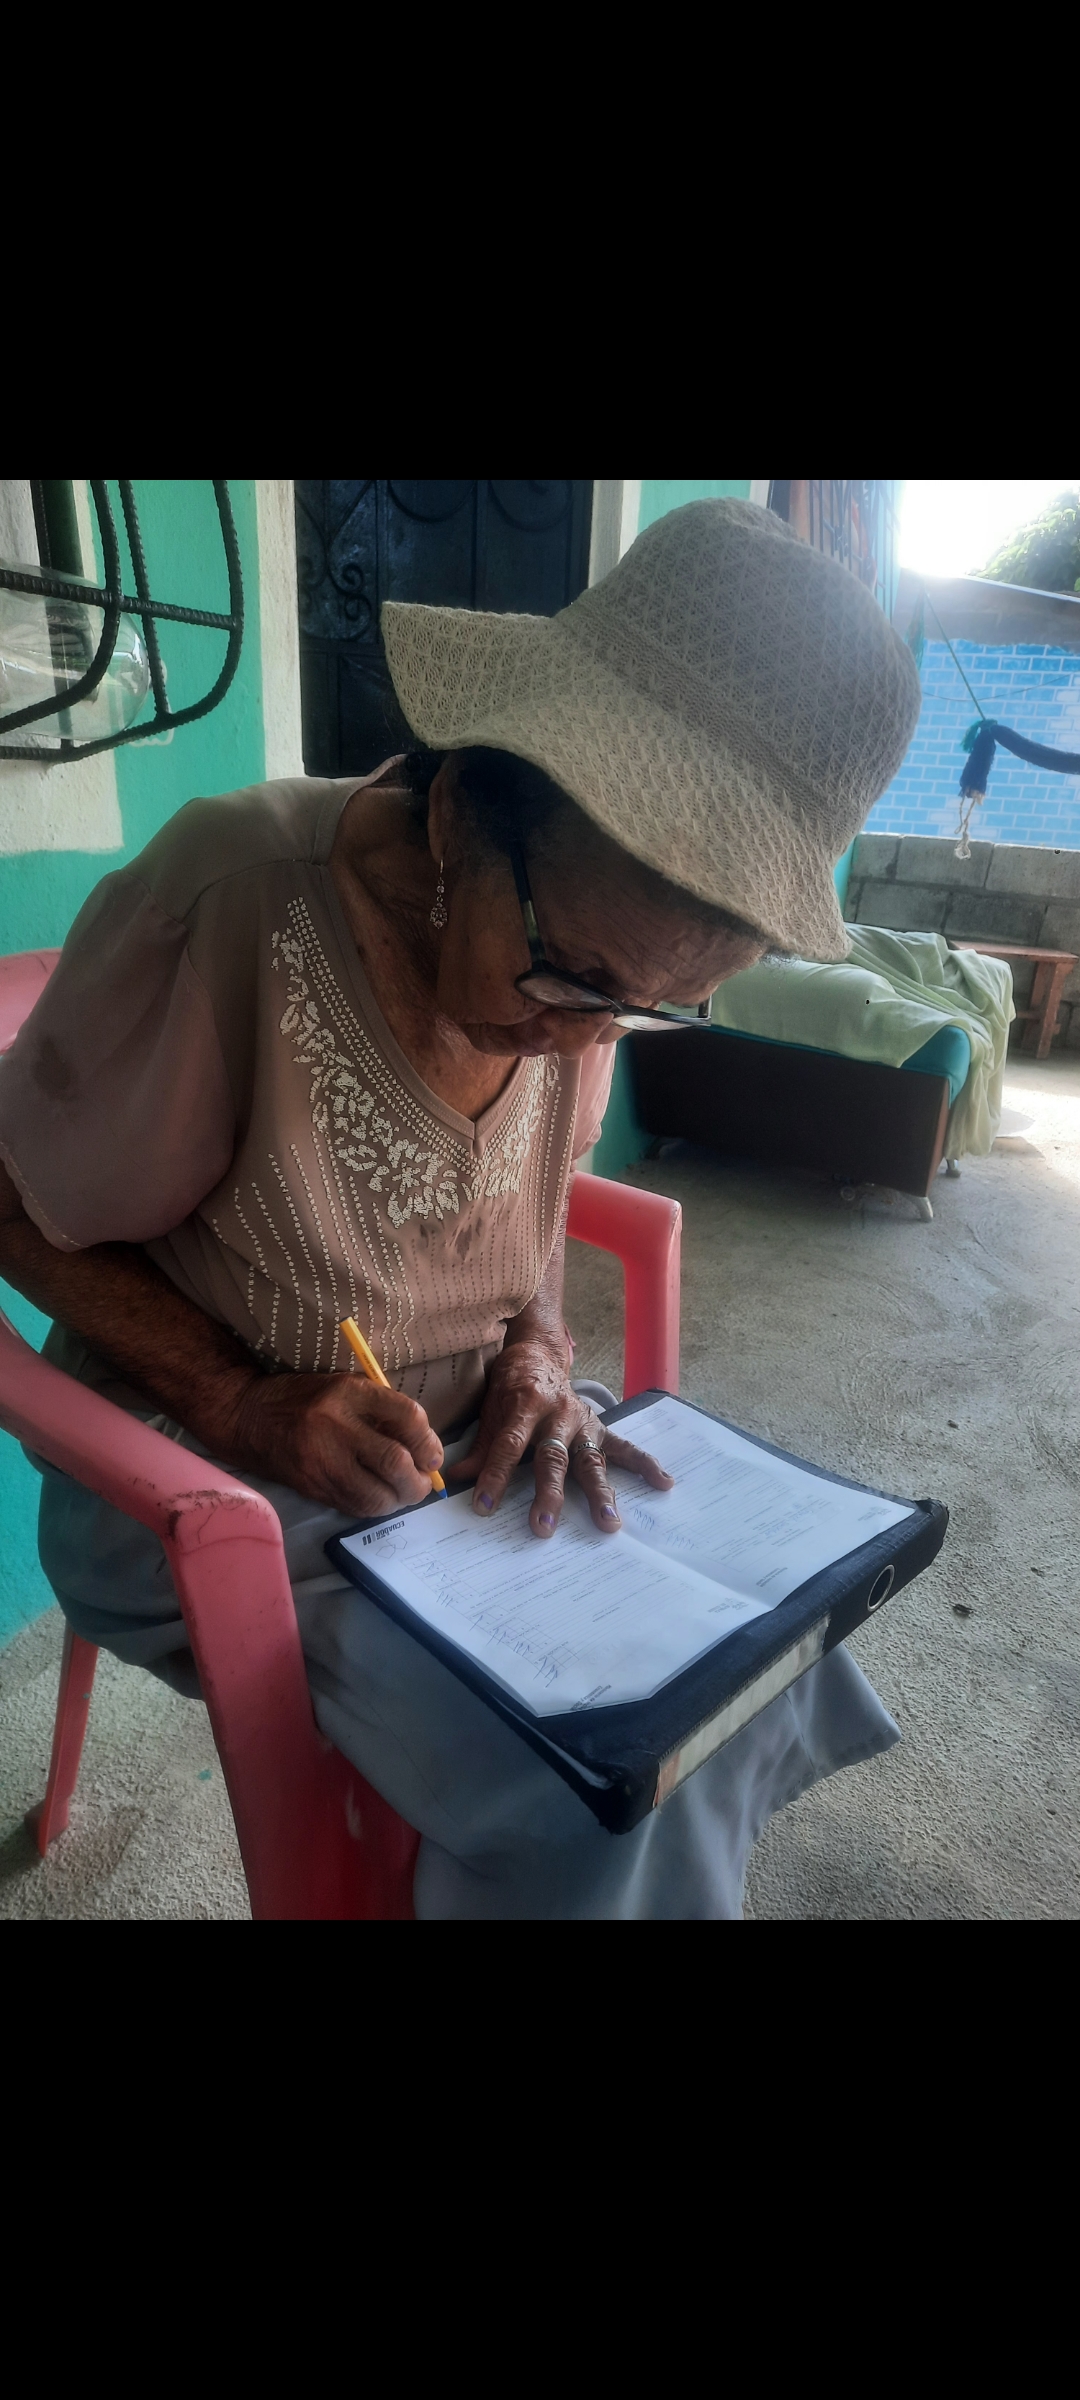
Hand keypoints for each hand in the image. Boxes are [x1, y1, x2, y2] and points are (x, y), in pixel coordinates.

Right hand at [225, 1369, 443, 1516]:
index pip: (407, 1416)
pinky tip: (378, 1497)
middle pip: (394, 1462)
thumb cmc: (305, 1398)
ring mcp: (321, 1460)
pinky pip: (355, 1507)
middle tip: (423, 1480)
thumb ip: (384, 1411)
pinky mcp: (311, 1487)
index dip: (429, 1441)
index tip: (433, 1454)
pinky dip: (375, 1507)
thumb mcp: (347, 1388)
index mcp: (350, 1392)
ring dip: (399, 1500)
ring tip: (403, 1493)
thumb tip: (426, 1449)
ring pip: (376, 1495)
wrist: (248, 1417)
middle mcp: (336, 1425)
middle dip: (418, 1479)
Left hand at [448, 1339, 673, 1537]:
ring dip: (599, 1492)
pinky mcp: (600, 1427)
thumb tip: (451, 1481)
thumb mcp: (490, 1413)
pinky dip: (646, 1465)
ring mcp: (583, 1422)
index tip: (484, 1506)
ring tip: (609, 1522)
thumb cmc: (510, 1388)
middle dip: (548, 1493)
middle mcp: (558, 1414)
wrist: (538, 1354)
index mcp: (525, 1405)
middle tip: (543, 1526)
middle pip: (553, 1458)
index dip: (494, 1476)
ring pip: (590, 1460)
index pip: (508, 1446)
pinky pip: (626, 1447)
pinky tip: (664, 1483)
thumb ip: (478, 1449)